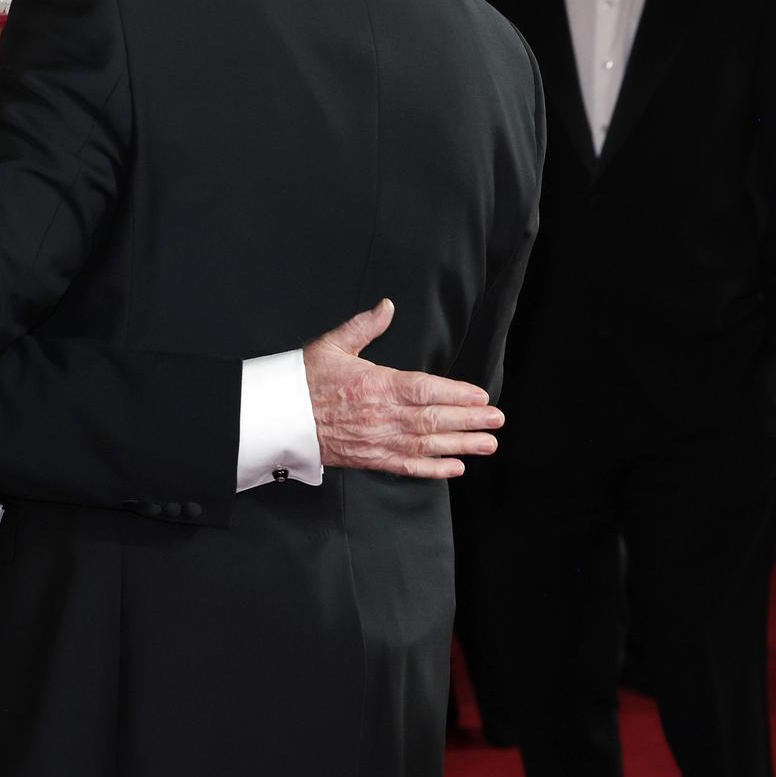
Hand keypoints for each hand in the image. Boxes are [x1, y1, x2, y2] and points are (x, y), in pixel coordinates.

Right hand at [303, 299, 503, 479]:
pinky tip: (455, 468)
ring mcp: (376, 440)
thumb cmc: (303, 381)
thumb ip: (364, 326)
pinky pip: (406, 467)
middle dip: (469, 420)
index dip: (456, 394)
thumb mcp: (332, 345)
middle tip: (496, 420)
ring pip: (426, 444)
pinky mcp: (369, 459)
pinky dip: (432, 469)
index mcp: (375, 384)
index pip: (425, 390)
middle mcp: (381, 415)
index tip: (481, 395)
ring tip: (487, 444)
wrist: (278, 418)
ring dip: (460, 445)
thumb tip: (387, 306)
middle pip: (433, 419)